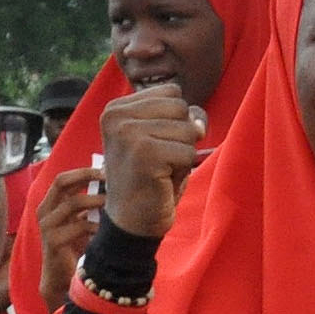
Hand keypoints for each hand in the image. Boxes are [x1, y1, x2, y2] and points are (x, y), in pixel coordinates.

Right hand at [34, 164, 104, 312]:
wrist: (61, 277)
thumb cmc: (74, 246)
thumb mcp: (79, 220)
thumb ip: (87, 204)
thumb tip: (111, 183)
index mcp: (49, 205)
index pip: (61, 179)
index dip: (82, 171)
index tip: (105, 169)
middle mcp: (44, 212)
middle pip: (61, 183)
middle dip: (86, 176)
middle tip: (108, 177)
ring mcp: (47, 226)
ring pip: (73, 203)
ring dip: (96, 201)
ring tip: (112, 203)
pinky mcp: (54, 241)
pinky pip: (80, 226)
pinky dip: (97, 226)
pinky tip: (107, 231)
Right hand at [97, 83, 208, 240]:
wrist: (132, 221)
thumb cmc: (150, 177)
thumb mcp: (163, 136)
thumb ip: (182, 115)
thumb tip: (198, 121)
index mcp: (116, 107)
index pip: (172, 92)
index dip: (176, 120)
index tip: (154, 145)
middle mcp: (116, 116)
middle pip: (181, 107)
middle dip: (181, 136)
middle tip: (159, 160)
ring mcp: (128, 134)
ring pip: (188, 129)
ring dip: (182, 154)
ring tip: (160, 170)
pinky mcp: (144, 154)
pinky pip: (189, 152)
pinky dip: (183, 169)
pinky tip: (162, 180)